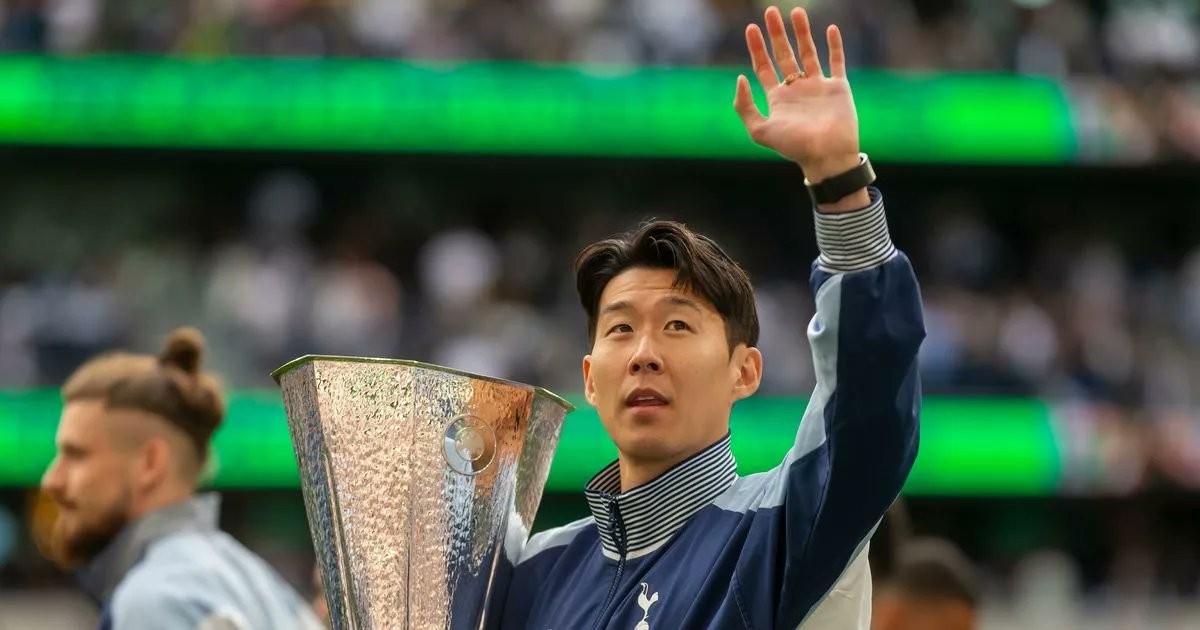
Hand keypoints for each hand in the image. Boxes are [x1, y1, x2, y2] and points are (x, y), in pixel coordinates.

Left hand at [734, 7, 860, 183]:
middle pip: (784, 55)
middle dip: (776, 34)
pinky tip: (830, 29)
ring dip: (802, 33)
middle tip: (770, 12)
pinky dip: (834, 46)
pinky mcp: (838, 88)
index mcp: (778, 99)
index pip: (764, 67)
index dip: (757, 48)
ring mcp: (818, 87)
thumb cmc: (794, 146)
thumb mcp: (760, 130)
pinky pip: (836, 61)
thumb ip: (744, 107)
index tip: (751, 28)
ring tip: (796, 11)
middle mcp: (797, 90)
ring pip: (809, 53)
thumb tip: (740, 78)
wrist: (827, 156)